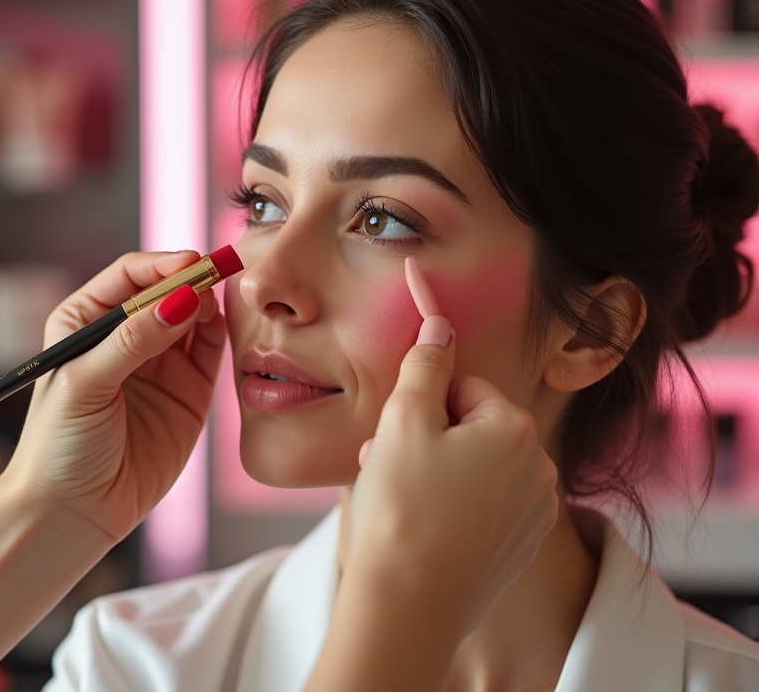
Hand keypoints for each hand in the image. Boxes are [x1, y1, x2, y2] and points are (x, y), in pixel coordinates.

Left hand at [3, 250, 227, 544]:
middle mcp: (125, 337)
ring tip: (217, 298)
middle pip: (165, 291)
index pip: (129, 278)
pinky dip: (220, 331)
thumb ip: (133, 340)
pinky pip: (210, 350)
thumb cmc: (59, 446)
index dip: (160, 266)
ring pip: (192, 315)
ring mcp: (159, 364)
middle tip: (213, 273)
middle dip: (189, 278)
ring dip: (207, 301)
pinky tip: (223, 321)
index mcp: (85, 323)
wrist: (74, 513)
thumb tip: (182, 300)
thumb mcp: (86, 383)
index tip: (189, 263)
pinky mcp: (189, 392)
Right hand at [349, 258, 557, 636]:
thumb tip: (440, 325)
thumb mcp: (404, 420)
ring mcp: (534, 513)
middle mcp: (540, 468)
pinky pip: (485, 508)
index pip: (463, 389)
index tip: (397, 436)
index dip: (422, 408)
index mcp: (516, 429)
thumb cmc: (403, 509)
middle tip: (389, 468)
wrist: (408, 605)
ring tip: (400, 499)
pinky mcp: (519, 549)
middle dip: (429, 441)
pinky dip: (455, 510)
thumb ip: (425, 365)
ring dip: (439, 474)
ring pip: (478, 469)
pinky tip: (423, 528)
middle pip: (473, 429)